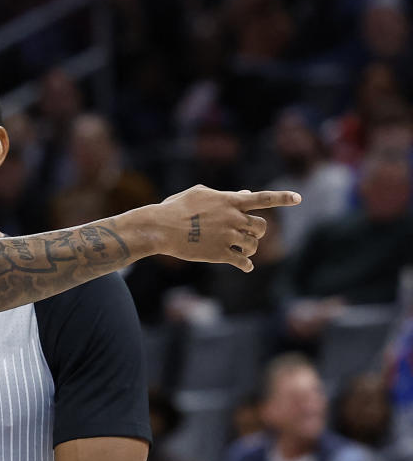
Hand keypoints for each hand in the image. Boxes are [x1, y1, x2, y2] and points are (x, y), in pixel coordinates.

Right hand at [148, 186, 299, 271]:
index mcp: (230, 201)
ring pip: (253, 245)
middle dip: (257, 232)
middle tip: (249, 235)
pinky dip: (246, 265)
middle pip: (261, 227)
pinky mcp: (219, 254)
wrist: (161, 228)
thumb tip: (243, 194)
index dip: (283, 197)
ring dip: (250, 248)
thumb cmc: (176, 208)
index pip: (263, 198)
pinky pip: (242, 262)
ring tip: (242, 250)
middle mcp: (234, 218)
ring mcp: (228, 237)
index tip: (299, 198)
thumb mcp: (200, 193)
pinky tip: (245, 267)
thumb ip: (224, 194)